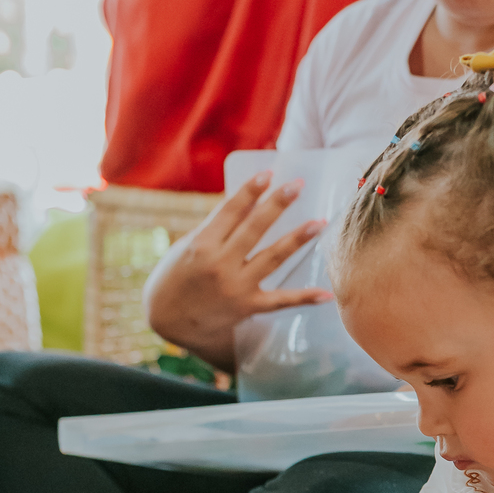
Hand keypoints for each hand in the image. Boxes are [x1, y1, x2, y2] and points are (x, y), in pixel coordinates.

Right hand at [143, 171, 333, 370]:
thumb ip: (216, 229)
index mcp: (201, 244)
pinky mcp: (247, 307)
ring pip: (273, 258)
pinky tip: (325, 293)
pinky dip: (304, 298)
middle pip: (254, 228)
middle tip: (297, 185)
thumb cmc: (175, 276)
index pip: (230, 211)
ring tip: (319, 222)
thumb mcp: (186, 247)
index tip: (268, 173)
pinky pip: (280, 301)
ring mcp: (235, 286)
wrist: (168, 319)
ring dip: (298, 239)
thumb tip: (250, 205)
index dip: (250, 190)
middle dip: (277, 204)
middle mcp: (219, 264)